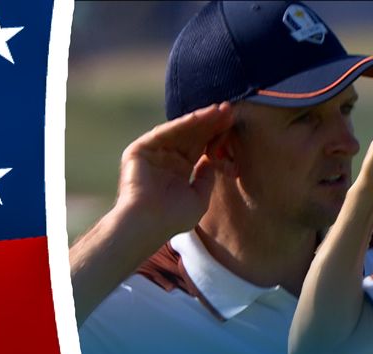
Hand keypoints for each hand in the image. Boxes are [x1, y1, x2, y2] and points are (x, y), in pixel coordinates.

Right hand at [115, 102, 233, 237]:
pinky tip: (201, 117)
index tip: (232, 124)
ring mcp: (153, 153)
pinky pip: (164, 132)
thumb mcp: (199, 198)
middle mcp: (166, 159)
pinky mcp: (140, 150)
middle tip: (230, 110)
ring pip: (180, 131)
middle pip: (192, 136)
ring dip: (200, 119)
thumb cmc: (173, 219)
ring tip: (220, 110)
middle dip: (211, 123)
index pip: (200, 147)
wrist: (148, 225)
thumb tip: (211, 160)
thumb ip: (206, 178)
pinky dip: (182, 124)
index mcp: (180, 170)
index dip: (216, 135)